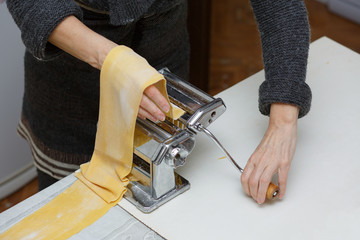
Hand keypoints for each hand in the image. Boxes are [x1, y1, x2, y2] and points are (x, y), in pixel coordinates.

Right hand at [49, 16, 169, 121]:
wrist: (111, 62)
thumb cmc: (127, 62)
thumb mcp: (143, 67)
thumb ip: (152, 78)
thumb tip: (160, 87)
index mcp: (139, 80)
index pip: (153, 93)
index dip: (160, 101)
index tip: (166, 107)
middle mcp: (132, 89)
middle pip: (146, 103)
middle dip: (155, 112)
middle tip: (162, 117)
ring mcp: (126, 95)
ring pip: (138, 108)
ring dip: (148, 115)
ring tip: (155, 118)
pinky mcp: (122, 98)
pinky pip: (131, 108)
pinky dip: (138, 113)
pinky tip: (144, 116)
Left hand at [241, 103, 298, 203]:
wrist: (281, 128)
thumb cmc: (272, 139)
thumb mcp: (259, 152)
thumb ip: (256, 163)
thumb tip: (255, 174)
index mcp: (254, 159)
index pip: (245, 177)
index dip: (246, 188)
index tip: (249, 193)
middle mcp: (261, 161)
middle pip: (253, 182)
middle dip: (254, 194)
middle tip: (257, 199)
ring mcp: (272, 162)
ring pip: (264, 182)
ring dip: (263, 194)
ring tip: (265, 199)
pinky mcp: (284, 163)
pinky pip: (282, 179)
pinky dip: (281, 189)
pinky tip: (281, 194)